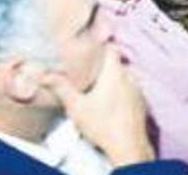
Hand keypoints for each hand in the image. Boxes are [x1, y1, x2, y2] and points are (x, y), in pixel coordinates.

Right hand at [42, 47, 153, 166]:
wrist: (127, 145)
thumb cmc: (104, 126)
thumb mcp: (76, 106)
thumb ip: (61, 88)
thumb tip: (45, 75)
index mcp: (115, 73)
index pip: (112, 48)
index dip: (101, 43)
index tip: (92, 43)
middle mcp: (130, 77)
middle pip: (116, 62)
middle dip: (103, 64)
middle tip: (87, 67)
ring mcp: (139, 89)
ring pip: (125, 75)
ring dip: (112, 77)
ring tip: (97, 84)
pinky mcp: (141, 101)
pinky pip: (131, 88)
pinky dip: (121, 89)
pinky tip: (110, 99)